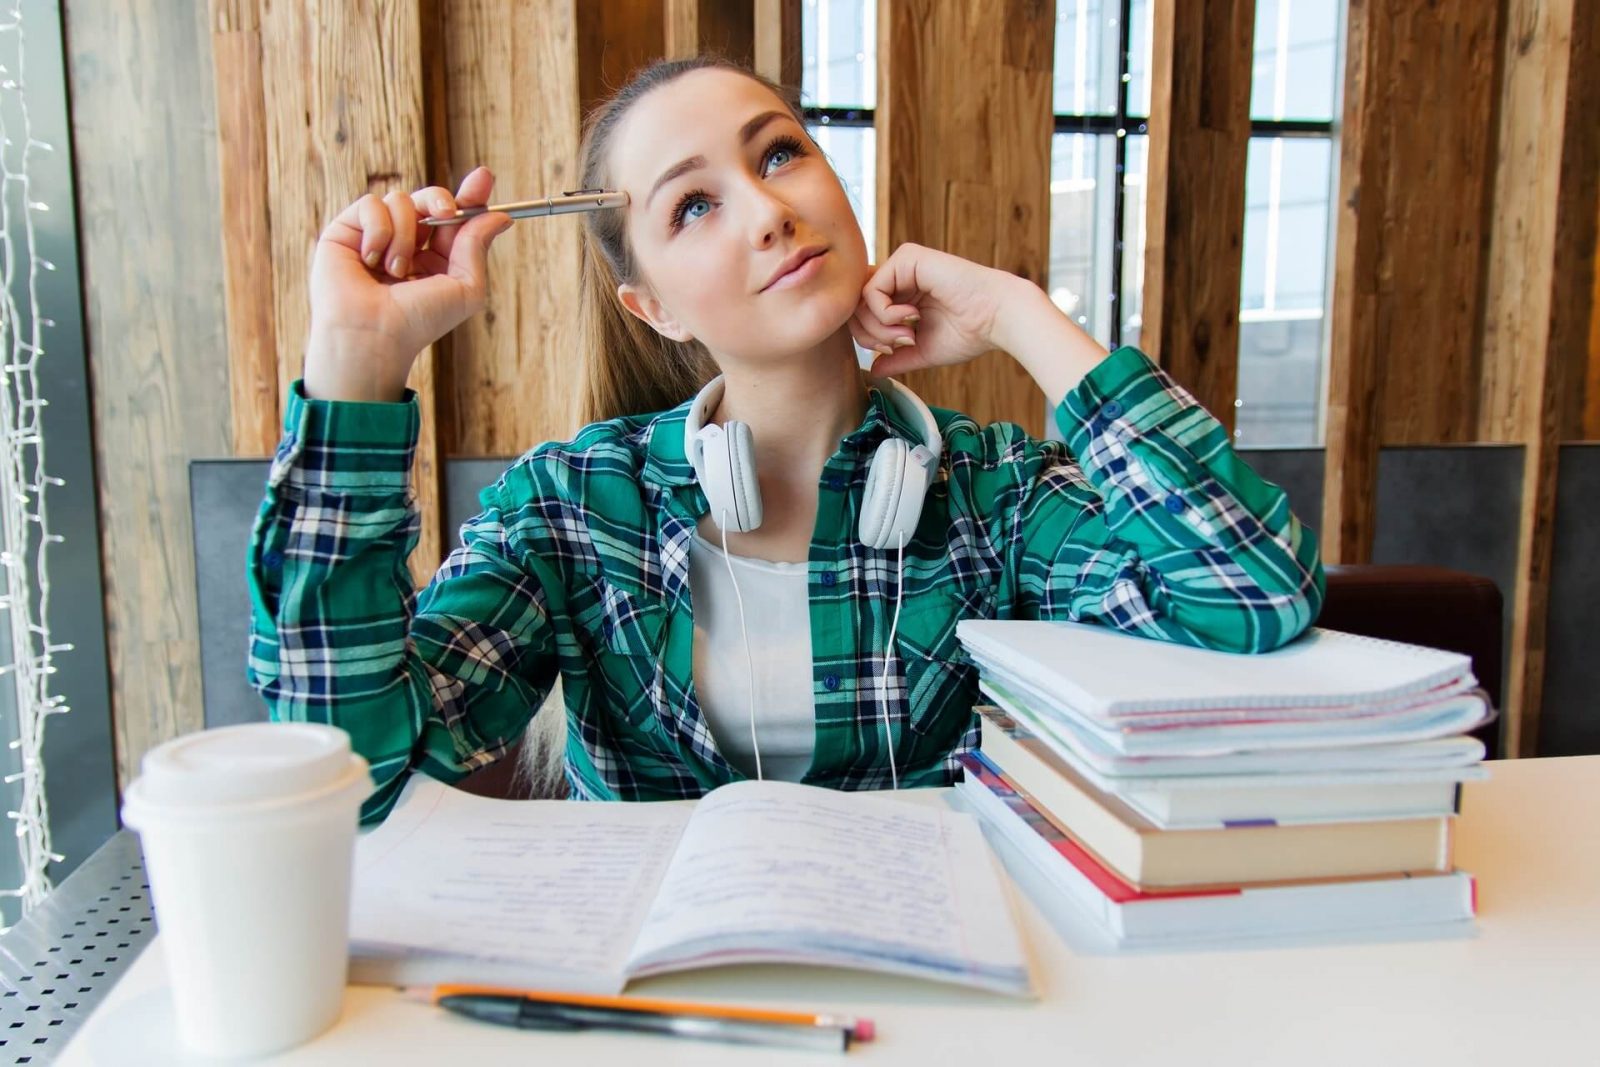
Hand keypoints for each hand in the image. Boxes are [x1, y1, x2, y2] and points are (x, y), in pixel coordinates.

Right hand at [304, 166, 512, 401]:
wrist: (373, 334)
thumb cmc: (419, 320)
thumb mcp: (465, 287)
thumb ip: (477, 247)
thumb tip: (501, 217)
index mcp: (435, 260)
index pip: (453, 219)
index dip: (469, 196)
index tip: (484, 177)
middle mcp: (406, 245)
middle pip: (429, 200)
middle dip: (441, 200)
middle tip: (445, 212)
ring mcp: (376, 236)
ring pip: (400, 200)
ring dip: (405, 234)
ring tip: (396, 270)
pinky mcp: (347, 230)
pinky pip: (371, 204)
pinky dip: (378, 230)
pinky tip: (372, 259)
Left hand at [848, 243, 1030, 377]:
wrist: (996, 318)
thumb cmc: (968, 333)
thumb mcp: (922, 351)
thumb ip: (895, 358)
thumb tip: (872, 370)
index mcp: (902, 294)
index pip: (862, 312)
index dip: (867, 338)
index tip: (892, 351)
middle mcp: (899, 276)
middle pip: (855, 306)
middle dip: (868, 335)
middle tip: (896, 345)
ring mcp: (902, 264)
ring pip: (859, 299)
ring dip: (879, 326)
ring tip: (907, 335)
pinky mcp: (907, 257)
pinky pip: (872, 289)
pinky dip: (885, 312)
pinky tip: (911, 317)